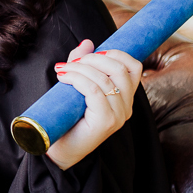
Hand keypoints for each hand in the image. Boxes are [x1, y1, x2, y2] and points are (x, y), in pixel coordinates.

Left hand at [45, 39, 142, 169]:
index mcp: (125, 98)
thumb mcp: (77, 87)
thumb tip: (87, 42)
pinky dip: (77, 79)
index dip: (115, 53)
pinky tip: (63, 78)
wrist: (59, 150)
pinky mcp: (106, 121)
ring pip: (105, 79)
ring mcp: (119, 115)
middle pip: (120, 68)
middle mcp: (127, 107)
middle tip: (72, 62)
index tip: (91, 54)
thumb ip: (83, 65)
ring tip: (62, 70)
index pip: (134, 66)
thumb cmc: (68, 119)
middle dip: (94, 58)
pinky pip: (94, 91)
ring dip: (80, 68)